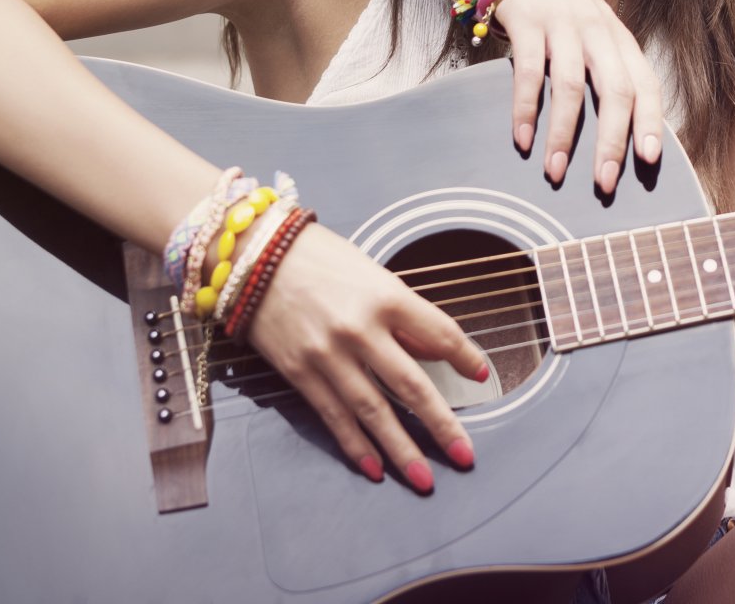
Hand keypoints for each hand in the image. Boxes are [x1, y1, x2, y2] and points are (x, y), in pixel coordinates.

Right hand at [244, 225, 490, 491]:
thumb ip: (404, 314)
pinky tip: (376, 468)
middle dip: (442, 426)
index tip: (481, 376)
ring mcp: (328, 355)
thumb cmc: (318, 258)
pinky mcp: (300, 372)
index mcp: (386, 296)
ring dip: (401, 450)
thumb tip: (434, 351)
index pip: (440, 334)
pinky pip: (334, 416)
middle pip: (412, 386)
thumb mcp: (372, 274)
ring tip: (423, 479)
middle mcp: (360, 329)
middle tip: (464, 456)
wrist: (253, 256)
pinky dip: (356, 446)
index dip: (465, 357)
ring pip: (373, 412)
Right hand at [493, 0, 663, 194]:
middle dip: (611, 142)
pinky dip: (526, 108)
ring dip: (563, 134)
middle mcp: (600, 36)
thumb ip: (614, 77)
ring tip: (555, 172)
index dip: (651, 122)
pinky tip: (523, 140)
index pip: (646, 85)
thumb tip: (626, 140)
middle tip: (604, 182)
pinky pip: (528, 72)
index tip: (649, 160)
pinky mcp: (528, 25)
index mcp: (623, 44)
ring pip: (571, 86)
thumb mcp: (603, 41)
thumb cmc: (572, 18)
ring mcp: (564, 29)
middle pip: (615, 91)